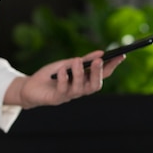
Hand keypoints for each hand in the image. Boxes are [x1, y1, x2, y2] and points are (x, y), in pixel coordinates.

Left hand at [4, 50, 124, 108]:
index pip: (103, 75)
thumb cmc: (51, 75)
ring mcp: (69, 96)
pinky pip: (63, 89)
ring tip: (76, 61)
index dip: (113, 67)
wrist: (31, 87)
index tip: (121, 55)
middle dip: (99, 73)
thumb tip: (101, 53)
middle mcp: (80, 90)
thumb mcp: (67, 64)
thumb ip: (83, 60)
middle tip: (100, 60)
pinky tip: (62, 70)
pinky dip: (63, 78)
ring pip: (80, 88)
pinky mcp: (57, 99)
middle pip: (95, 85)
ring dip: (80, 74)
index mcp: (85, 80)